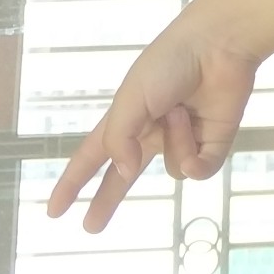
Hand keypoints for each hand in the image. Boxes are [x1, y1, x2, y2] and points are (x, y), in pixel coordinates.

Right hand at [45, 22, 260, 232]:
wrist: (219, 45)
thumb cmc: (170, 63)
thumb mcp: (132, 99)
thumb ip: (120, 140)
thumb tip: (124, 174)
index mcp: (126, 119)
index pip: (91, 156)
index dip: (72, 182)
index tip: (54, 210)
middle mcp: (152, 132)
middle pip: (124, 175)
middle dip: (106, 199)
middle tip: (90, 228)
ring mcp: (184, 138)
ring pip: (172, 169)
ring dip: (176, 143)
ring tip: (182, 110)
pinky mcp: (214, 141)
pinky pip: (200, 171)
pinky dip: (197, 162)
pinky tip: (196, 140)